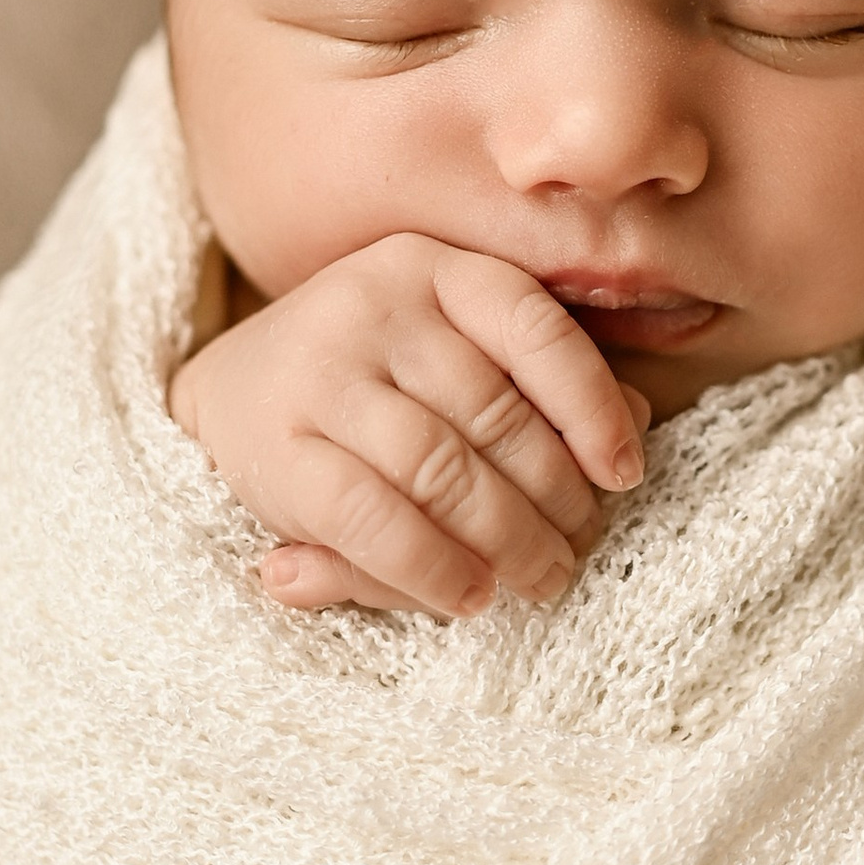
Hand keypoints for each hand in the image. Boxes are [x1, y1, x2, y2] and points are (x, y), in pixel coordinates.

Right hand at [169, 234, 651, 616]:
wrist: (228, 391)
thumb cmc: (376, 382)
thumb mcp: (454, 356)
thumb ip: (538, 381)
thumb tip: (635, 419)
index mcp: (433, 268)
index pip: (537, 329)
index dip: (592, 408)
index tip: (623, 475)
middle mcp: (375, 302)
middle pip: (494, 414)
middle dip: (553, 498)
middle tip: (577, 550)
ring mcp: (320, 372)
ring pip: (441, 470)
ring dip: (505, 541)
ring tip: (540, 580)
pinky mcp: (278, 450)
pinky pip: (373, 520)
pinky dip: (432, 567)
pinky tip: (469, 596)